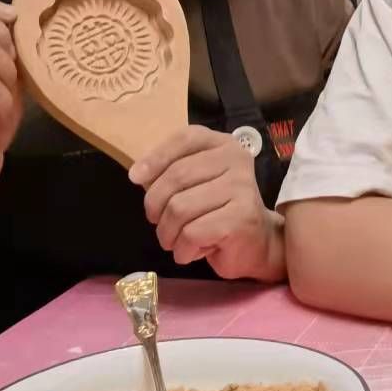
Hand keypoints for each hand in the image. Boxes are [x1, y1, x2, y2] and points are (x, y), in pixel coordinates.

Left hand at [130, 127, 279, 280]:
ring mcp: (242, 187)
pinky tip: (193, 251)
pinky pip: (191, 233)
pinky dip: (183, 249)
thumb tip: (138, 174)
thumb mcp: (194, 185)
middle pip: (176, 177)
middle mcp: (237, 160)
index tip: (135, 178)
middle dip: (156, 207)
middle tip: (160, 223)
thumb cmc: (217, 212)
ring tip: (177, 241)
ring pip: (179, 208)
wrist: (256, 244)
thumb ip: (170, 172)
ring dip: (168, 234)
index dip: (155, 157)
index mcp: (223, 145)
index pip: (185, 139)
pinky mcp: (242, 217)